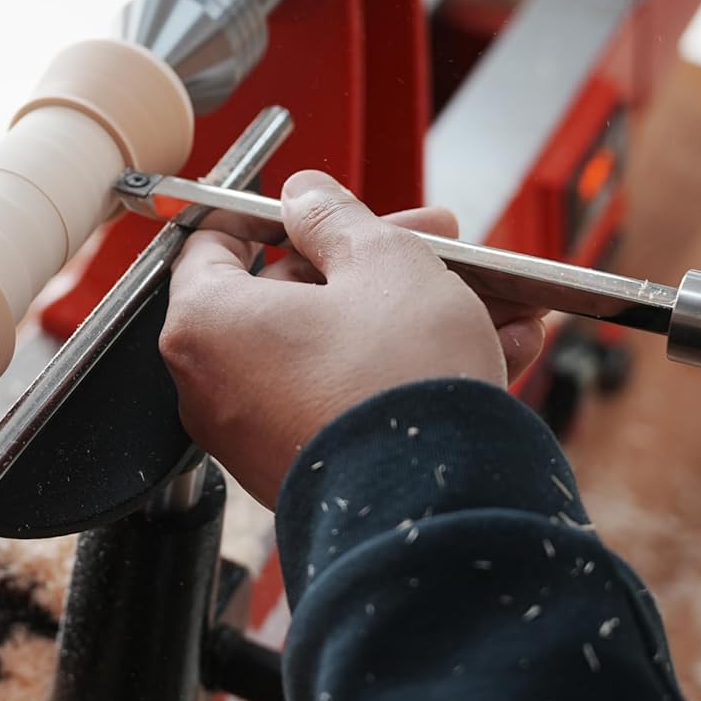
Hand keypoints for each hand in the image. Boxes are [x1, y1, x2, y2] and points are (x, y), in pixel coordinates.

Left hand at [160, 171, 546, 506]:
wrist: (438, 505)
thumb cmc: (397, 380)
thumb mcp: (381, 262)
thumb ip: (336, 218)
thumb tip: (306, 195)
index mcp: (209, 323)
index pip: (213, 243)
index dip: (272, 214)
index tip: (312, 205)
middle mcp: (218, 386)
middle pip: (293, 297)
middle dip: (374, 264)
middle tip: (434, 244)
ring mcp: (262, 436)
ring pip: (338, 349)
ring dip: (411, 315)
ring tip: (488, 298)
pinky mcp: (310, 469)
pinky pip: (355, 399)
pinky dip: (408, 371)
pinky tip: (491, 349)